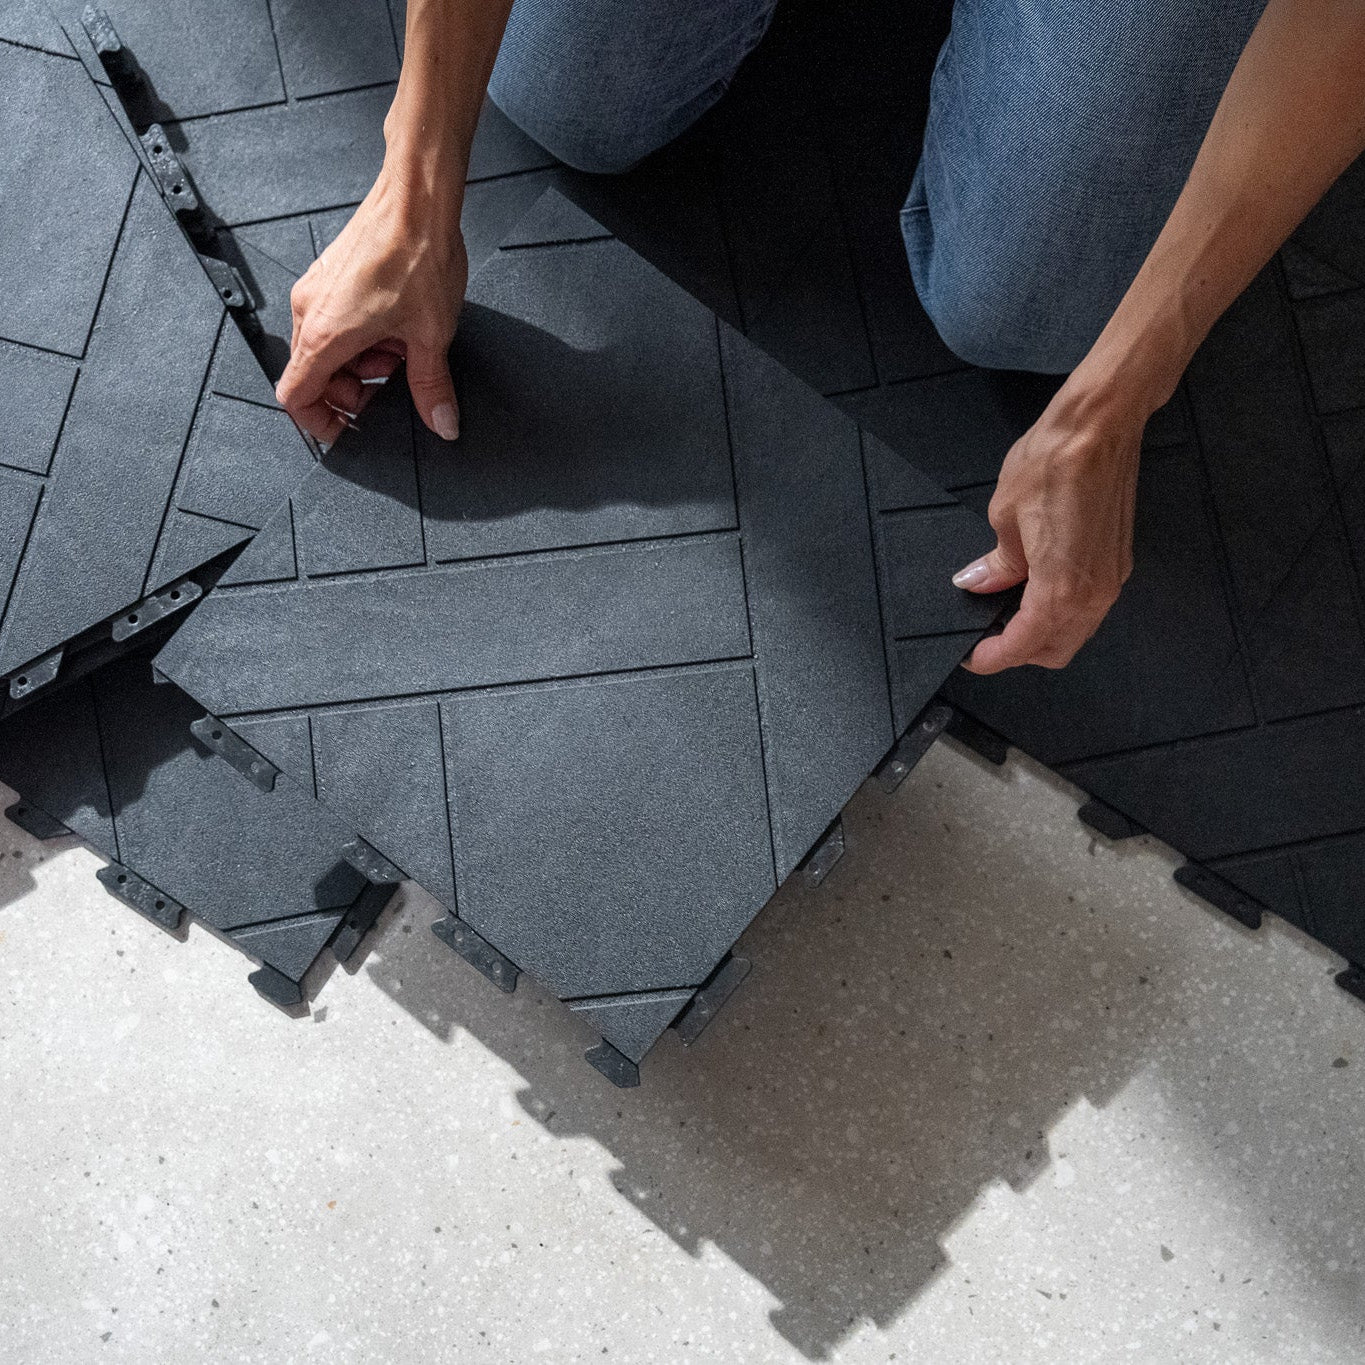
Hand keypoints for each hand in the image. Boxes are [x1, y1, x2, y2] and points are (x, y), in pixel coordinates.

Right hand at [275, 166, 467, 444]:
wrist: (416, 198)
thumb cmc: (415, 254)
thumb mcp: (431, 337)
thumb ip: (432, 388)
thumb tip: (441, 422)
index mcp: (323, 334)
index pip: (295, 397)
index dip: (319, 422)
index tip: (346, 429)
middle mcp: (309, 311)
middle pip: (315, 375)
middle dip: (353, 390)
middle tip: (391, 385)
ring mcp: (317, 290)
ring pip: (328, 347)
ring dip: (363, 362)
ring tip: (402, 350)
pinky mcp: (331, 275)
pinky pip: (336, 320)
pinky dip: (362, 335)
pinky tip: (397, 326)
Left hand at [952, 381, 1144, 672]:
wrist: (1100, 425)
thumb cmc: (1054, 460)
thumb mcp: (1005, 516)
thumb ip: (997, 564)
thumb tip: (981, 584)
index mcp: (1061, 587)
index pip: (1024, 644)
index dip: (994, 657)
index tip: (973, 656)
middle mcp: (1094, 591)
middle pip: (1055, 649)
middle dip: (1020, 652)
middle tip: (988, 637)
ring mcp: (1111, 578)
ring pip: (1076, 631)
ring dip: (1043, 634)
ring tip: (1009, 614)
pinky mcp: (1118, 561)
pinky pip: (1089, 607)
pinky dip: (1063, 612)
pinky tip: (1037, 592)